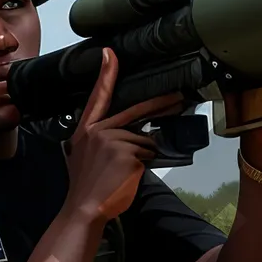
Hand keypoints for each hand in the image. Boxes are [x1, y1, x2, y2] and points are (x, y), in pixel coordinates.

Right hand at [63, 49, 184, 223]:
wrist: (84, 209)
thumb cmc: (87, 187)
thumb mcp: (82, 157)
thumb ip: (98, 141)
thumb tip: (129, 136)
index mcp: (85, 131)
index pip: (97, 97)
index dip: (105, 74)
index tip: (109, 53)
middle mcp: (97, 130)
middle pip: (135, 111)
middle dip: (160, 104)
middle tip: (179, 98)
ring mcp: (112, 139)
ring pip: (144, 140)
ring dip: (143, 155)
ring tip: (124, 172)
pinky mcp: (127, 151)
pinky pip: (148, 153)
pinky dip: (144, 164)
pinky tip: (129, 175)